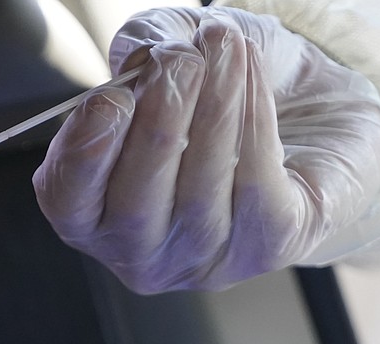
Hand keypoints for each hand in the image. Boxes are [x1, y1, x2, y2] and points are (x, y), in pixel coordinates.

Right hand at [33, 7, 379, 293]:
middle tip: (182, 62)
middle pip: (134, 207)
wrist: (310, 116)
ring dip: (212, 109)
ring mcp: (206, 260)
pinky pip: (255, 184)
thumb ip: (142, 47)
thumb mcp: (169, 57)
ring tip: (225, 47)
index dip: (83, 155)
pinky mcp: (268, 247)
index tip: (113, 98)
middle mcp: (146, 253)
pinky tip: (251, 75)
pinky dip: (252, 119)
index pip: (68, 203)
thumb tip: (142, 55)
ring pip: (199, 195)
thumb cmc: (221, 94)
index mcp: (98, 217)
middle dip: (157, 124)